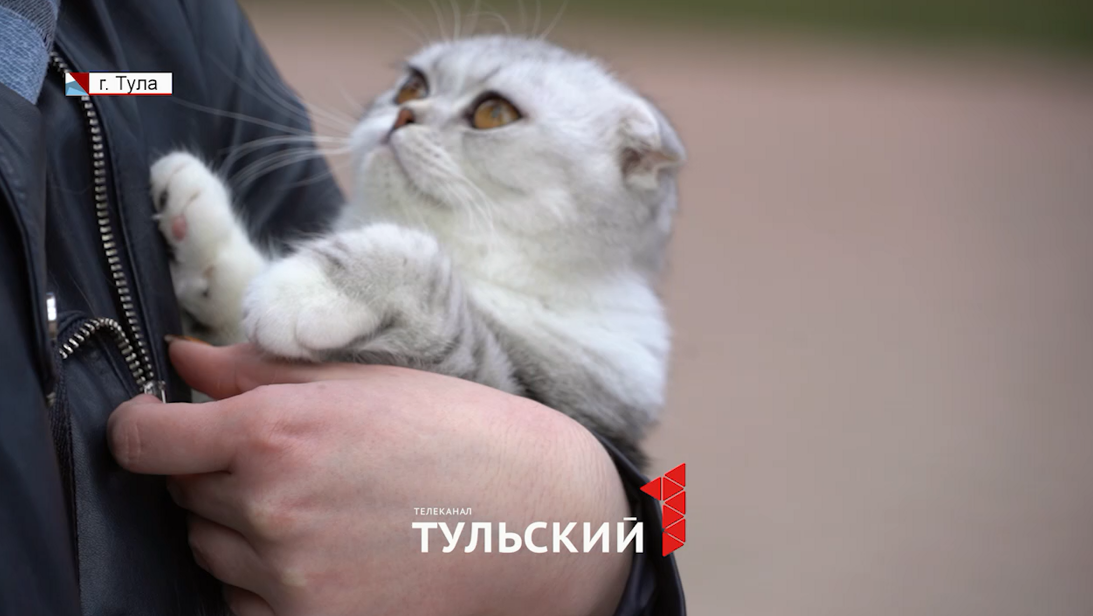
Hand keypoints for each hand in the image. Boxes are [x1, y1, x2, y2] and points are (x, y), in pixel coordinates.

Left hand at [108, 341, 630, 615]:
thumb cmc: (463, 436)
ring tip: (320, 510)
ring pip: (211, 555)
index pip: (145, 440)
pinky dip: (265, 583)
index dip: (140, 428)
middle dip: (215, 475)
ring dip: (240, 530)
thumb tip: (182, 358)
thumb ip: (261, 370)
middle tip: (288, 461)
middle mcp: (270, 509)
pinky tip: (327, 556)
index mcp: (277, 431)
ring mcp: (290, 580)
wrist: (544, 521)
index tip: (153, 426)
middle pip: (182, 497)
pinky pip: (243, 607)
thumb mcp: (366, 382)